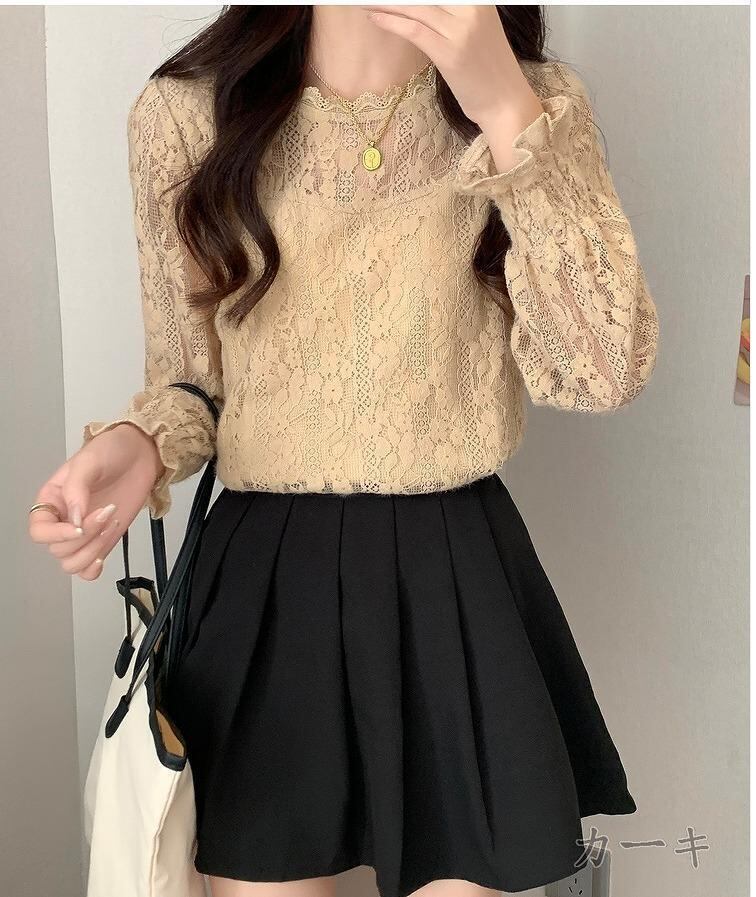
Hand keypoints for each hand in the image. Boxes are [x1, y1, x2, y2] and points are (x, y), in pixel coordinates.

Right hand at [28, 423, 164, 580]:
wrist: (141, 454)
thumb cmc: (112, 451)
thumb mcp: (89, 461)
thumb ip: (76, 489)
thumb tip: (73, 519)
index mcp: (52, 500)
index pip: (39, 531)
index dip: (55, 534)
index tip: (79, 526)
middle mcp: (63, 519)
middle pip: (58, 549)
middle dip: (85, 536)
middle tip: (105, 512)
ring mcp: (85, 532)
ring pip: (72, 563)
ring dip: (92, 550)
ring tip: (110, 524)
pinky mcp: (104, 540)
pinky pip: (88, 569)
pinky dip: (94, 567)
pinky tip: (104, 552)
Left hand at [360, 5, 543, 126]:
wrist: (505, 102)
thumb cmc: (489, 70)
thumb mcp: (476, 29)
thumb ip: (455, 12)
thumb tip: (423, 5)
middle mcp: (471, 8)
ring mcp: (461, 30)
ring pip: (415, 6)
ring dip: (385, 2)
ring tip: (364, 0)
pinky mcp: (449, 52)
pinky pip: (414, 29)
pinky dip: (391, 21)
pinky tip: (375, 17)